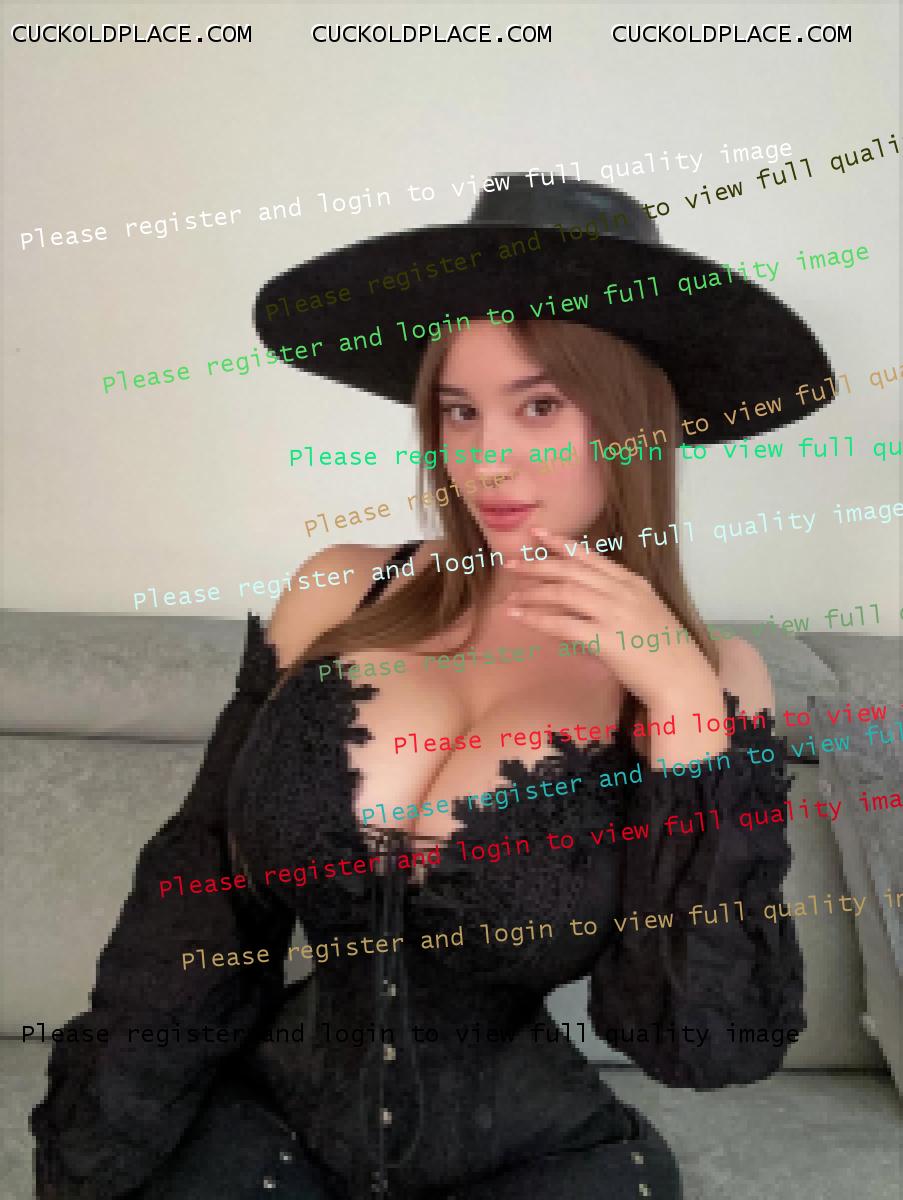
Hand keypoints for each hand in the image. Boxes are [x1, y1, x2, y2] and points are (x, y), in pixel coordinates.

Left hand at [505, 527, 721, 713]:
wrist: (682, 679)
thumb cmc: (663, 651)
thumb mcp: (642, 615)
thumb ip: (613, 605)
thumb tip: (578, 607)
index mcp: (633, 583)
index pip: (591, 557)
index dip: (562, 544)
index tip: (538, 534)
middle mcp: (623, 592)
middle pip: (572, 570)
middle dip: (538, 565)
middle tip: (511, 564)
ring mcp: (615, 614)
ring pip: (565, 592)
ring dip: (533, 593)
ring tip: (511, 597)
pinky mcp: (606, 639)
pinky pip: (564, 624)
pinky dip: (538, 619)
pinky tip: (521, 618)